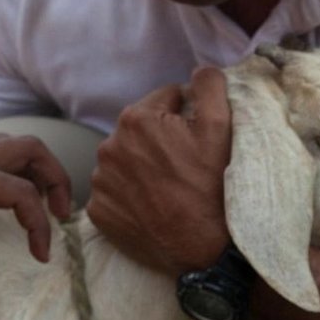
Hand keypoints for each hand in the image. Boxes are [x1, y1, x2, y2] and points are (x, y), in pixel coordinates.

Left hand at [0, 123, 72, 309]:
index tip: (40, 256)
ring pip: (12, 144)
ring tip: (43, 206)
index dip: (38, 223)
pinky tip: (1, 195)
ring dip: (37, 170)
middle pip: (30, 149)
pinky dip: (12, 168)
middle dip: (57, 180)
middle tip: (62, 218)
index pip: (17, 191)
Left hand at [86, 67, 232, 278]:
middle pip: (140, 130)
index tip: (195, 137)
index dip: (184, 114)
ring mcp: (101, 181)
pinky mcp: (98, 211)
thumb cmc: (213, 186)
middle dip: (160, 139)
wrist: (203, 249)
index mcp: (136, 119)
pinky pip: (113, 192)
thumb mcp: (221, 127)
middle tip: (184, 165)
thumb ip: (209, 86)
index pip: (163, 99)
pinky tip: (151, 204)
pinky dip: (129, 194)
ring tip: (168, 186)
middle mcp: (109, 146)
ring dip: (142, 166)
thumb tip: (199, 70)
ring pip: (125, 160)